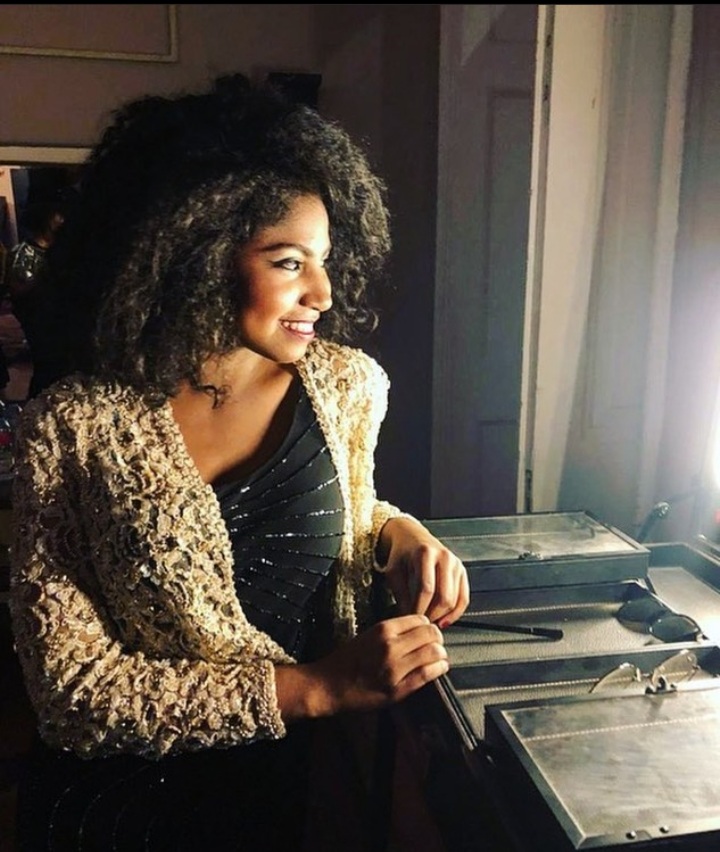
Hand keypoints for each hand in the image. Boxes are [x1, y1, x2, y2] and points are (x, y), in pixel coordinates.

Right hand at [276, 614, 448, 719]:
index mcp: (383, 630)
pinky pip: (427, 675)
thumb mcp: (368, 635)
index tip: (428, 631)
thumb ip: (393, 631)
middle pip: (431, 635)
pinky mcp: (398, 690)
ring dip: (441, 654)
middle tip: (436, 643)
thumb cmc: (347, 660)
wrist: (329, 685)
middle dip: (437, 638)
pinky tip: (439, 668)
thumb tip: (419, 628)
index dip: (427, 625)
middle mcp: (391, 646)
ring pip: (434, 653)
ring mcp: (395, 669)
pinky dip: (439, 669)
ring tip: (439, 656)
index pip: (420, 619)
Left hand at [377, 517, 469, 627]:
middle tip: (420, 623)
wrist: (412, 538)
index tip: (411, 619)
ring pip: (454, 600)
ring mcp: (456, 564)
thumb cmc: (402, 555)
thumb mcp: (393, 573)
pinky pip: (464, 598)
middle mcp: (444, 557)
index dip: (418, 608)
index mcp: (425, 553)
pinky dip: (455, 613)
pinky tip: (443, 620)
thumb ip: (401, 595)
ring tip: (429, 621)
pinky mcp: (462, 571)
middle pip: (443, 597)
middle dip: (431, 614)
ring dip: (442, 616)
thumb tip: (409, 618)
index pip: (425, 589)